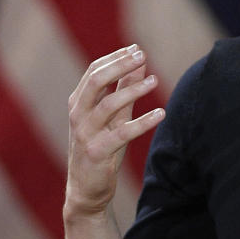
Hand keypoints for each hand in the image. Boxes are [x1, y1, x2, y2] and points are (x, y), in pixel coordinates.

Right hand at [65, 44, 164, 219]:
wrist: (86, 189)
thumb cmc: (101, 146)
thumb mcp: (113, 115)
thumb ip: (124, 88)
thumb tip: (140, 61)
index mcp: (79, 102)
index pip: (94, 70)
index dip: (116, 57)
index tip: (137, 49)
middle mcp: (79, 114)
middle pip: (96, 80)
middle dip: (120, 65)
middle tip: (142, 56)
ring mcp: (86, 133)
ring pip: (108, 104)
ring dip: (133, 90)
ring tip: (155, 80)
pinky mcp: (98, 152)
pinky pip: (122, 133)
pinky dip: (143, 122)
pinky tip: (160, 113)